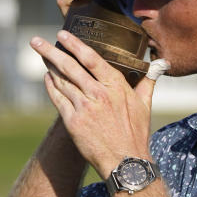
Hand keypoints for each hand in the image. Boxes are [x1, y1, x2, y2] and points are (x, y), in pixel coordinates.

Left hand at [30, 29, 157, 177]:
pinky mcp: (73, 121)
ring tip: (41, 56)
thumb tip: (159, 64)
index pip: (91, 58)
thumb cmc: (136, 133)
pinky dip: (50, 86)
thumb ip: (148, 81)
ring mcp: (84, 107)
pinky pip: (57, 98)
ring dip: (49, 67)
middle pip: (70, 66)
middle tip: (36, 41)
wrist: (125, 161)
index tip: (62, 34)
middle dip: (51, 51)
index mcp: (116, 85)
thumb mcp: (145, 104)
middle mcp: (98, 93)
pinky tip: (46, 77)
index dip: (74, 44)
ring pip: (61, 81)